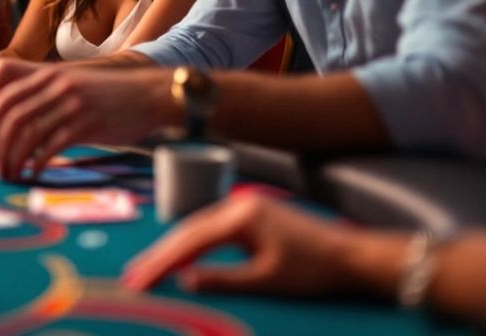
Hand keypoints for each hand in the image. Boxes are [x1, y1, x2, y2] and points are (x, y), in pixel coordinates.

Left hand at [0, 59, 174, 180]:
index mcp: (45, 74)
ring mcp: (70, 103)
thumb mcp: (70, 85)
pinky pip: (50, 146)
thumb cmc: (108, 95)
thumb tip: (10, 124)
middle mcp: (54, 85)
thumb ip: (41, 96)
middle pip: (6, 115)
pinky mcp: (86, 124)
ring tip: (7, 174)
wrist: (150, 94)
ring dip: (10, 158)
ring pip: (25, 133)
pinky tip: (31, 174)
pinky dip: (34, 163)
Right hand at [121, 192, 376, 297]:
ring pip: (199, 228)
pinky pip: (213, 229)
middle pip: (188, 230)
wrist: (351, 257)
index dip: (161, 262)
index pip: (189, 240)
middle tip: (134, 277)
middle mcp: (238, 204)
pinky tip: (183, 258)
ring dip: (175, 249)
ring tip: (150, 269)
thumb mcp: (266, 280)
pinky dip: (194, 245)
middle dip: (160, 255)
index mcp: (240, 216)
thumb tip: (184, 280)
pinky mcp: (253, 215)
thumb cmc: (312, 270)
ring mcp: (246, 207)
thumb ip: (222, 280)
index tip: (139, 281)